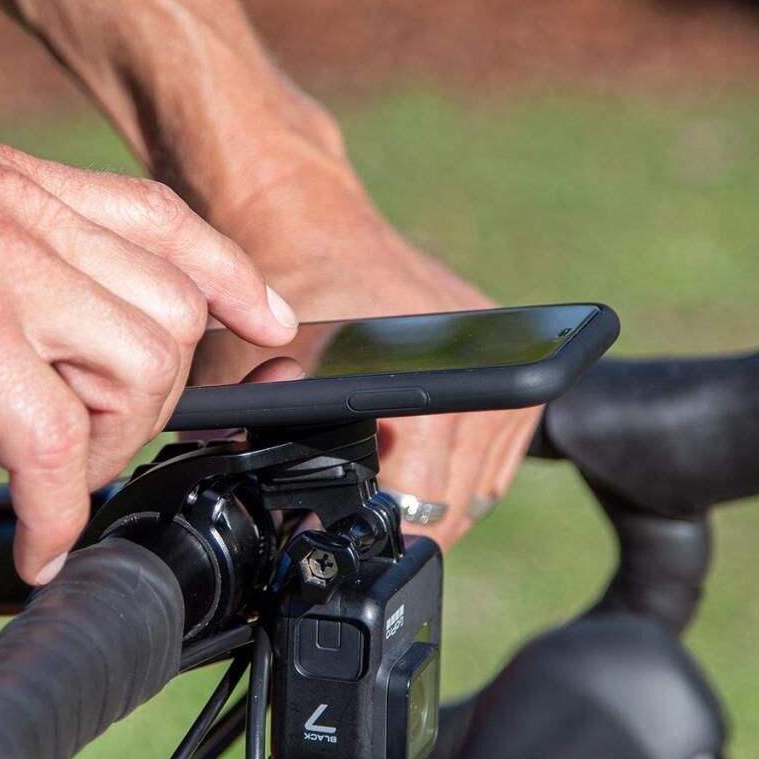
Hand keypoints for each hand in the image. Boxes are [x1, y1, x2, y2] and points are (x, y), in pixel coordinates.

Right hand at [0, 129, 297, 581]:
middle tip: (89, 444)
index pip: (166, 221)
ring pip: (138, 371)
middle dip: (151, 402)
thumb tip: (56, 360)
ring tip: (52, 473)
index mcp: (27, 190)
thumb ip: (17, 273)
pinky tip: (34, 539)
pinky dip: (55, 509)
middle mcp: (28, 218)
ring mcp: (0, 270)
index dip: (232, 275)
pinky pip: (52, 442)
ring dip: (109, 447)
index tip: (268, 322)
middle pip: (171, 318)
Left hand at [216, 160, 540, 548]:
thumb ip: (263, 447)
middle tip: (354, 521)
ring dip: (433, 497)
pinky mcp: (503, 346)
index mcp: (436, 401)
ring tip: (381, 486)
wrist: (306, 218)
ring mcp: (502, 361)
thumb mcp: (255, 382)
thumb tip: (278, 525)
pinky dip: (454, 462)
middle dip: (404, 524)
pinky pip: (491, 443)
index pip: (425, 512)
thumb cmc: (278, 296)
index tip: (347, 540)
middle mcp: (483, 381)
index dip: (380, 540)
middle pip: (456, 505)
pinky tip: (409, 452)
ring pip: (479, 483)